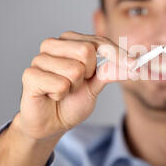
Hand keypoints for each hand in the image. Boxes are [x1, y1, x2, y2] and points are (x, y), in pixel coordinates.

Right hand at [18, 31, 135, 140]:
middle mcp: (54, 45)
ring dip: (73, 88)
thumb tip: (133, 63)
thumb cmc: (70, 102)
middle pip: (86, 50)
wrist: (51, 124)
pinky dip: (61, 95)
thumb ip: (110, 72)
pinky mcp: (30, 75)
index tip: (135, 65)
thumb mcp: (95, 87)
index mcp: (70, 42)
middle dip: (89, 74)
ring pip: (74, 70)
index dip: (118, 54)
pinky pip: (60, 84)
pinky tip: (52, 96)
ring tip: (62, 91)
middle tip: (77, 84)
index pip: (99, 42)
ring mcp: (40, 58)